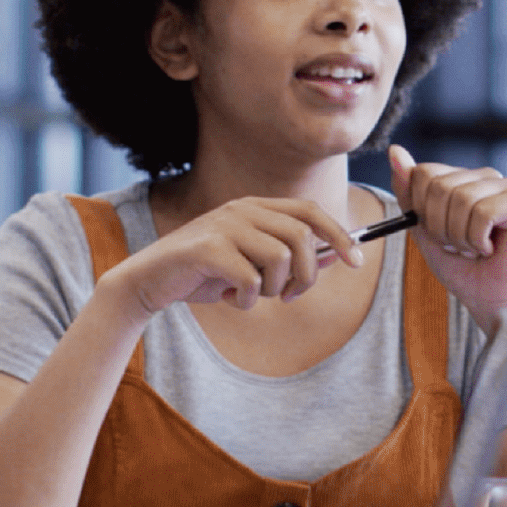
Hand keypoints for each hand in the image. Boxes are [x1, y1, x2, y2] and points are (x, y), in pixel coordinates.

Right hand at [110, 197, 359, 313]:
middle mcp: (242, 209)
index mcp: (256, 207)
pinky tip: (229, 299)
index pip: (310, 211)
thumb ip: (288, 258)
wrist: (150, 281)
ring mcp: (224, 225)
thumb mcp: (251, 265)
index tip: (356, 262)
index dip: (338, 234)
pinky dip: (245, 300)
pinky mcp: (208, 247)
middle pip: (302, 238)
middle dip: (304, 276)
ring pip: (280, 258)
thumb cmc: (205, 273)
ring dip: (272, 289)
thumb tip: (333, 257)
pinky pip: (250, 279)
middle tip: (287, 296)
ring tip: (250, 294)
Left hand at [388, 144, 506, 321]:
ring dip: (460, 237)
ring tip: (475, 249)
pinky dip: (478, 239)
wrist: (491, 299)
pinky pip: (483, 212)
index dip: (422, 211)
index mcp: (461, 178)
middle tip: (459, 246)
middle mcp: (485, 176)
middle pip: (440, 186)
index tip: (438, 234)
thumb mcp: (423, 229)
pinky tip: (490, 248)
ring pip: (462, 199)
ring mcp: (506, 186)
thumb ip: (409, 192)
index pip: (424, 173)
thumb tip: (394, 150)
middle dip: (440, 227)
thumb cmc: (460, 266)